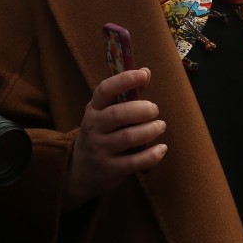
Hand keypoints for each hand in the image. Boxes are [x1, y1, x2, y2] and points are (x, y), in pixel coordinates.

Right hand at [61, 68, 167, 210]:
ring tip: (160, 126)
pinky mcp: (111, 169)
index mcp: (93, 110)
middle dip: (141, 110)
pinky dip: (152, 155)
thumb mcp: (104, 114)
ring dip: (150, 130)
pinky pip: (135, 162)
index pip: (104, 90)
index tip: (143, 74)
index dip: (124, 80)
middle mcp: (94, 128)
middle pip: (118, 114)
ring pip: (129, 137)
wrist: (80, 171)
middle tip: (155, 109)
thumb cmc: (100, 135)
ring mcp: (101, 150)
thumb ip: (125, 95)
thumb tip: (146, 72)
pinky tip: (162, 148)